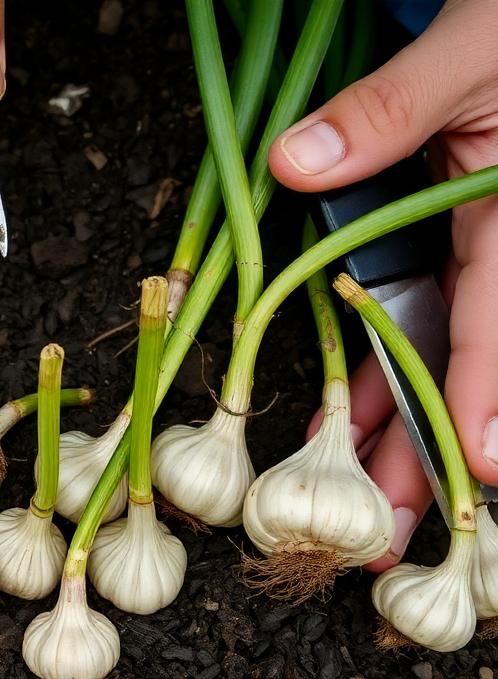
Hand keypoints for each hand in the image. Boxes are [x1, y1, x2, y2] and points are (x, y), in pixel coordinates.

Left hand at [273, 0, 497, 570]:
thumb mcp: (467, 53)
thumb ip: (390, 107)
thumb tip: (298, 159)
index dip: (496, 392)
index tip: (489, 467)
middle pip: (477, 355)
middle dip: (438, 442)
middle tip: (399, 527)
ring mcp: (483, 248)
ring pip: (447, 349)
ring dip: (409, 421)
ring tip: (371, 498)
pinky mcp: (453, 243)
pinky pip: (424, 317)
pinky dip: (394, 370)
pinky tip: (363, 421)